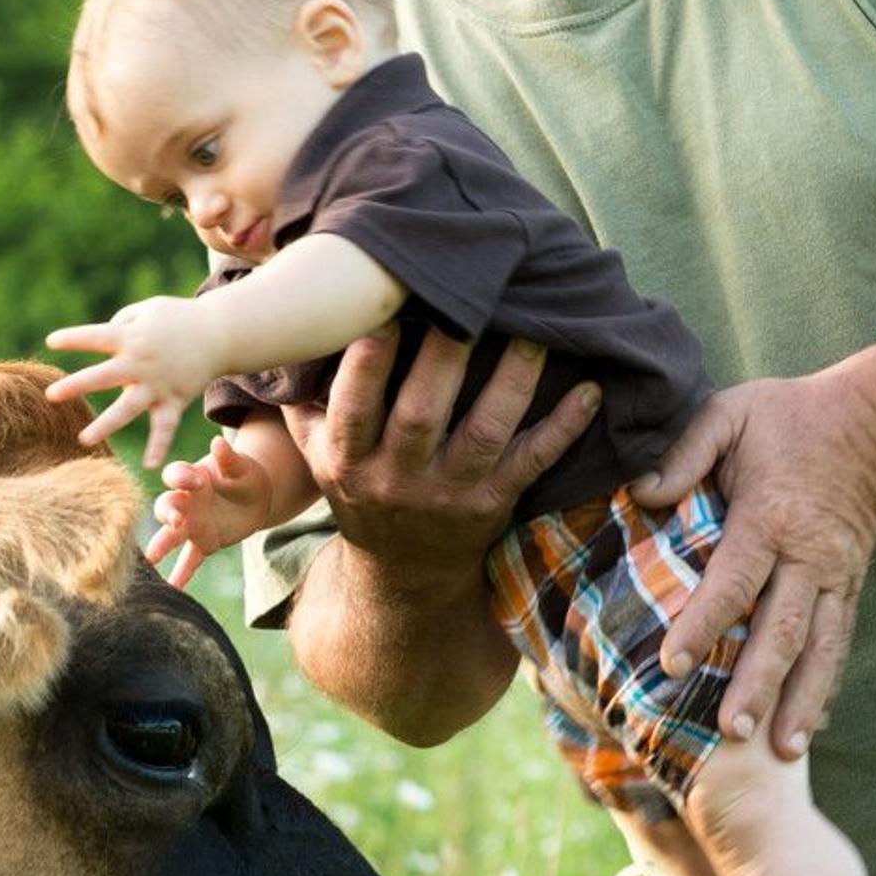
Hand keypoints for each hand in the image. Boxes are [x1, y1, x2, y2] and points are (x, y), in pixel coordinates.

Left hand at [45, 297, 219, 467]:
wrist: (220, 333)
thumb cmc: (177, 318)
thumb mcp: (147, 311)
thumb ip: (120, 323)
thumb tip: (101, 342)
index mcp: (131, 337)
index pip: (96, 338)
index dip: (73, 339)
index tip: (50, 342)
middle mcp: (141, 363)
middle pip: (103, 377)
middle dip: (76, 386)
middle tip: (50, 395)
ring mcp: (157, 384)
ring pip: (128, 409)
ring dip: (106, 424)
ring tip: (83, 439)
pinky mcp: (174, 400)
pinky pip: (165, 427)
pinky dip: (159, 446)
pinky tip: (149, 466)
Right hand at [145, 441, 279, 586]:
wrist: (255, 499)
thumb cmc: (244, 475)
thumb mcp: (242, 466)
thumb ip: (229, 458)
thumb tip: (218, 441)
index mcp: (192, 477)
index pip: (176, 475)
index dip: (182, 477)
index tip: (196, 481)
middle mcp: (186, 502)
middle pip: (166, 505)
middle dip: (167, 512)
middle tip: (173, 520)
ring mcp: (192, 524)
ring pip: (171, 535)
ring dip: (161, 545)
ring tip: (150, 560)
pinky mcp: (203, 543)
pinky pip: (190, 559)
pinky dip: (182, 573)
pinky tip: (173, 588)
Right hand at [278, 328, 597, 590]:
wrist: (403, 575)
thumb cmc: (361, 490)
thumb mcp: (318, 456)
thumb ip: (303, 400)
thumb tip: (285, 328)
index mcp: (348, 462)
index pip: (353, 410)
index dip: (366, 364)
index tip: (382, 313)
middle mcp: (396, 481)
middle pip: (420, 416)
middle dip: (444, 358)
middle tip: (468, 299)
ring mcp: (449, 495)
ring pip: (483, 434)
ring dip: (512, 382)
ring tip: (536, 332)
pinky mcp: (494, 505)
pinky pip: (532, 463)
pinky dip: (563, 428)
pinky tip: (590, 391)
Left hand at [641, 368, 875, 757]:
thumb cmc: (787, 416)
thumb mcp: (729, 413)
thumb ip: (685, 450)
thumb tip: (641, 492)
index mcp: (770, 516)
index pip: (733, 580)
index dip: (703, 624)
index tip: (671, 663)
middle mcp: (809, 555)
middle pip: (783, 629)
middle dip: (757, 684)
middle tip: (730, 732)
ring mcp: (837, 575)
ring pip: (820, 648)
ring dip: (802, 701)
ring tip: (784, 752)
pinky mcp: (852, 585)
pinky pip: (841, 642)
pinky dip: (827, 686)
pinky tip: (814, 727)